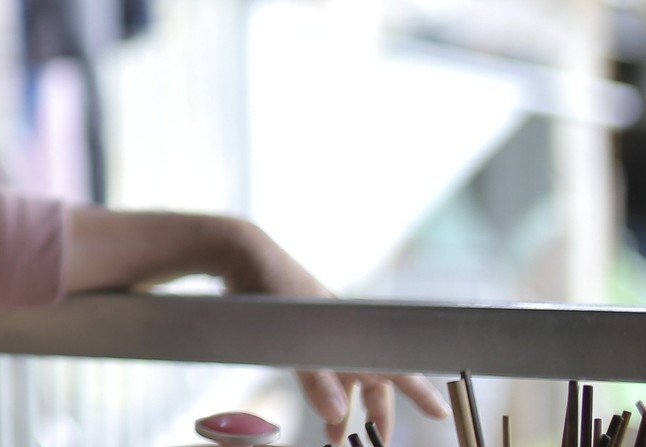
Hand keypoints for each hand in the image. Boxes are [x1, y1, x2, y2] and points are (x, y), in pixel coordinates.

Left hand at [219, 220, 450, 443]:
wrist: (244, 256)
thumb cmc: (275, 288)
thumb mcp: (294, 334)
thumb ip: (316, 376)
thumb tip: (337, 415)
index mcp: (357, 330)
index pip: (398, 366)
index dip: (420, 392)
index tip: (441, 413)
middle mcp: (347, 334)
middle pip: (374, 381)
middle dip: (377, 415)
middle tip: (377, 442)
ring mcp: (326, 334)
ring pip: (349, 379)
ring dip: (347, 409)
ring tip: (336, 436)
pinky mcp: (305, 335)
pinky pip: (326, 369)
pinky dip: (328, 392)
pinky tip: (321, 406)